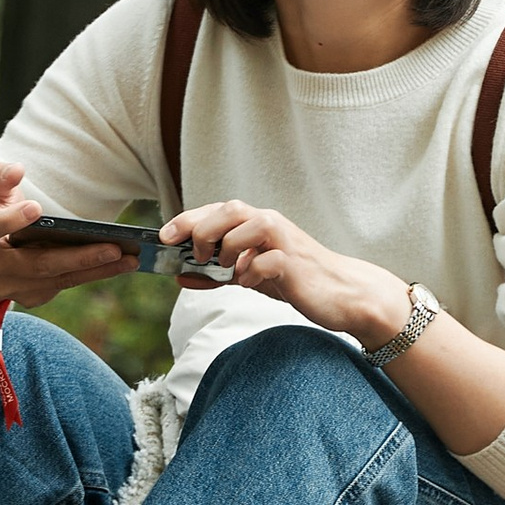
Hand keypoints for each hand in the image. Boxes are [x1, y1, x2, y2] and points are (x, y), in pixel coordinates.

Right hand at [0, 162, 137, 328]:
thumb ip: (0, 177)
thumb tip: (18, 169)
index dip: (12, 219)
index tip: (35, 208)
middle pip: (39, 264)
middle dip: (78, 258)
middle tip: (113, 248)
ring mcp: (15, 287)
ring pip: (59, 279)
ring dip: (97, 270)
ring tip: (130, 259)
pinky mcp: (33, 297)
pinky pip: (66, 285)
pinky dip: (94, 275)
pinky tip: (120, 265)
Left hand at [160, 199, 410, 350]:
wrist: (340, 294)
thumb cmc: (294, 280)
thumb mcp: (250, 276)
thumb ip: (218, 274)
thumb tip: (181, 276)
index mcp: (257, 223)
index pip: (216, 210)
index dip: (187, 219)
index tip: (164, 236)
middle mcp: (270, 224)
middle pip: (228, 210)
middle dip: (203, 230)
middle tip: (197, 255)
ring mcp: (284, 241)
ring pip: (247, 226)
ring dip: (228, 249)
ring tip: (229, 270)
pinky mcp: (295, 263)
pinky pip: (266, 261)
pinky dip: (251, 272)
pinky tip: (250, 283)